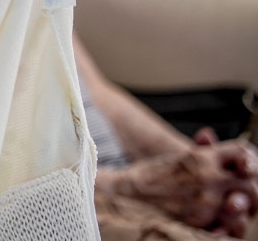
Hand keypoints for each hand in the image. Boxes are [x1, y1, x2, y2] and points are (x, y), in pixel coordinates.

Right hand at [100, 134, 257, 237]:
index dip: (248, 161)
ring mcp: (205, 202)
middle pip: (250, 184)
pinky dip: (226, 226)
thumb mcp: (180, 157)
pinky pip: (225, 227)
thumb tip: (217, 144)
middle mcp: (208, 178)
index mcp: (202, 157)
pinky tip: (221, 223)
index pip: (243, 154)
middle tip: (244, 194)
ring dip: (242, 210)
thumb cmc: (151, 174)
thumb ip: (204, 153)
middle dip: (251, 190)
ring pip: (242, 209)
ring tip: (233, 209)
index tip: (246, 168)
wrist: (126, 191)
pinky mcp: (198, 221)